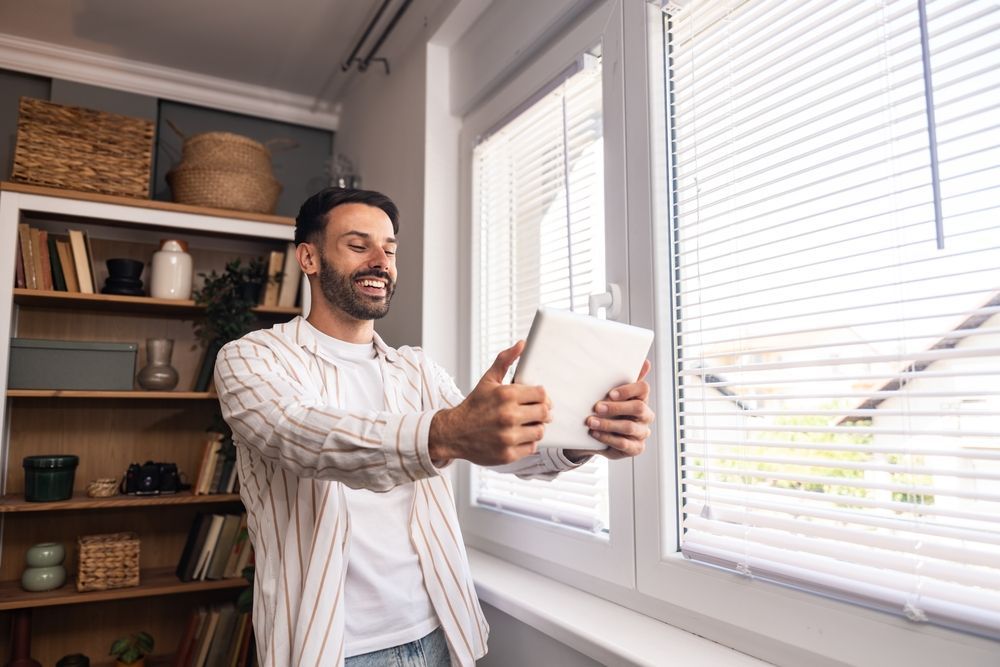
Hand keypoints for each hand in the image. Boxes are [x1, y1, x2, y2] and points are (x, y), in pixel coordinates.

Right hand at [429, 341, 550, 465]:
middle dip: (542, 412)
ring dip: (536, 427)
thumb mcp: (488, 380)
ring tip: (526, 424)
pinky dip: (528, 442)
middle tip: (535, 412)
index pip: (542, 394)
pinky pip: (532, 447)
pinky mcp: (508, 454)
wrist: (453, 432)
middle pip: (545, 413)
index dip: (542, 396)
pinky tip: (518, 436)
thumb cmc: (473, 406)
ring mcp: (508, 437)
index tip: (537, 399)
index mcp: (506, 395)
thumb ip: (505, 360)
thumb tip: (522, 344)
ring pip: (540, 431)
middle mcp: (508, 416)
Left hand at [565, 359, 653, 461]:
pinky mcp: (635, 448)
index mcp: (641, 398)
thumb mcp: (612, 394)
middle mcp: (645, 415)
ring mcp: (642, 432)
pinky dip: (607, 438)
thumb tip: (645, 361)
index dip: (628, 390)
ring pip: (629, 427)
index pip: (643, 389)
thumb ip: (625, 377)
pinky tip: (595, 434)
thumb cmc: (608, 410)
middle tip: (597, 407)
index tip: (610, 393)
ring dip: (608, 424)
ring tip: (590, 422)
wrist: (598, 435)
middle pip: (638, 408)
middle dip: (616, 407)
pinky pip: (624, 443)